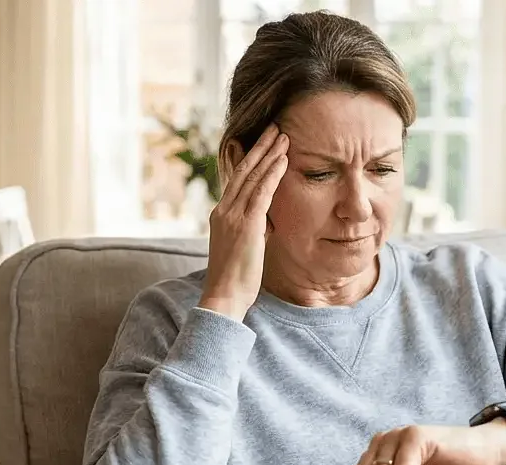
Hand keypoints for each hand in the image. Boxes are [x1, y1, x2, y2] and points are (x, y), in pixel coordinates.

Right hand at [199, 124, 288, 319]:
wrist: (223, 297)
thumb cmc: (235, 278)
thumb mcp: (243, 247)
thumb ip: (252, 229)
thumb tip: (265, 222)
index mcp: (221, 214)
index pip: (237, 179)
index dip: (252, 159)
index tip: (265, 143)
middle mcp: (224, 210)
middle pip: (243, 170)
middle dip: (261, 147)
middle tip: (275, 127)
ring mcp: (232, 216)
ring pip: (252, 176)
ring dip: (270, 154)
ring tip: (284, 136)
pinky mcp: (246, 225)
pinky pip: (261, 193)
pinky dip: (272, 174)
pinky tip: (283, 160)